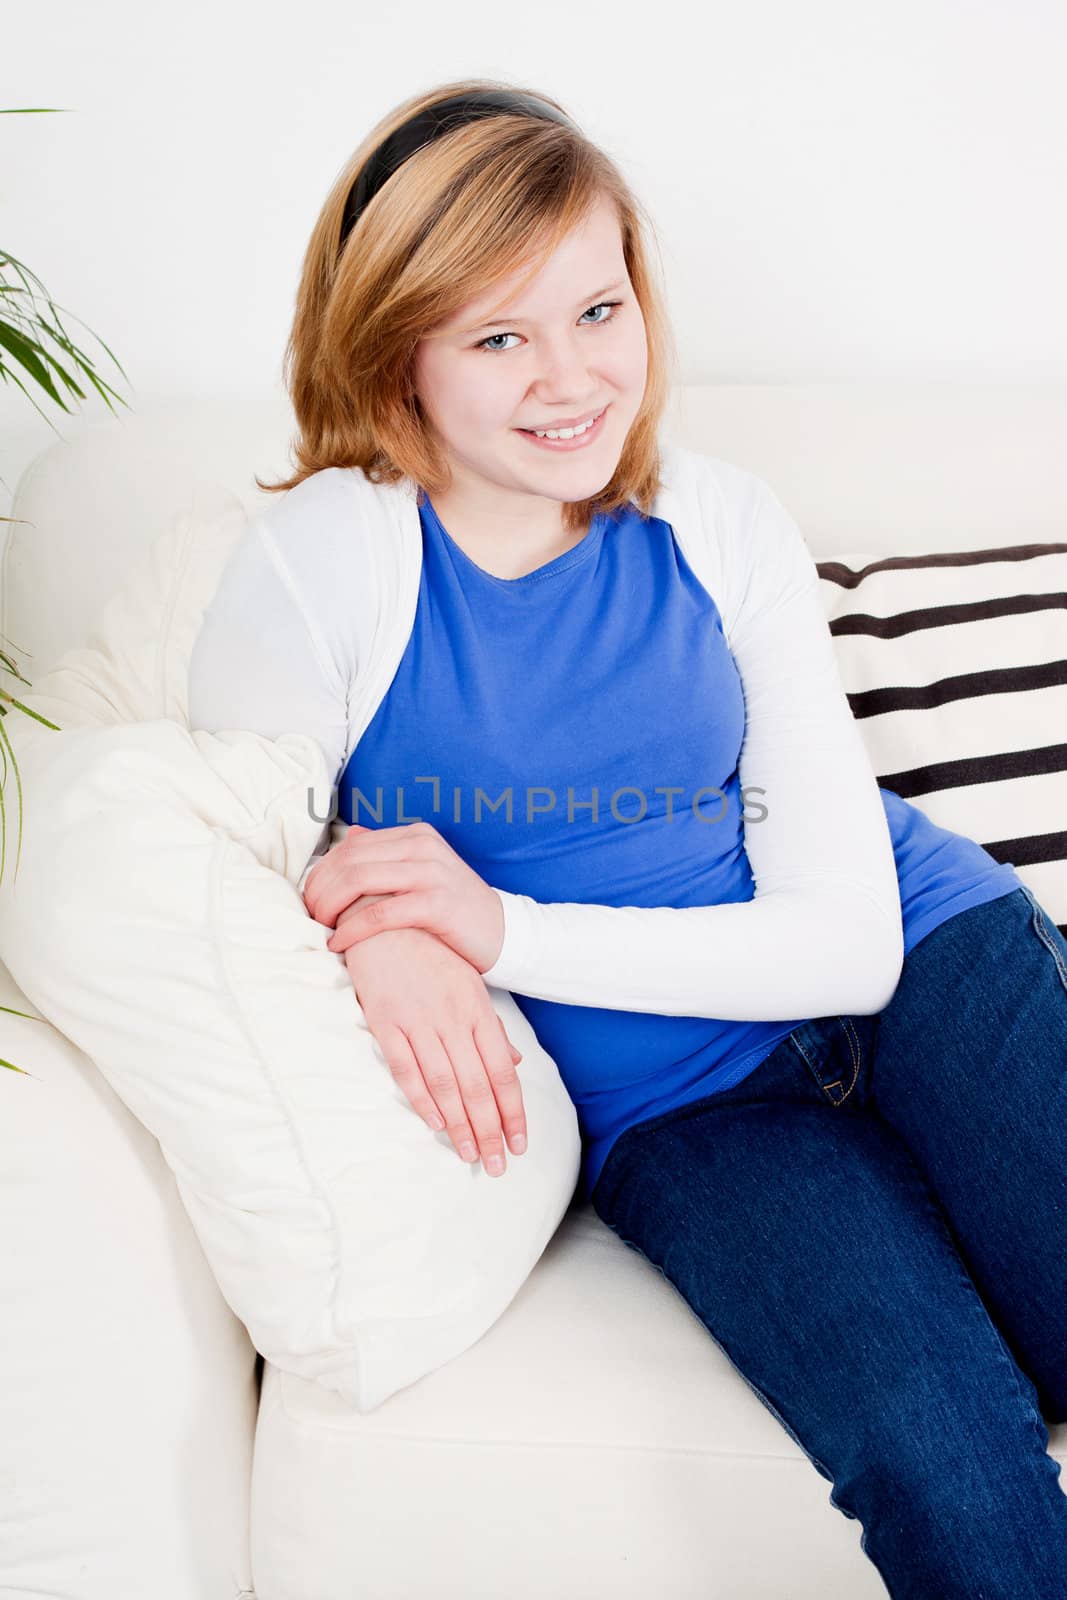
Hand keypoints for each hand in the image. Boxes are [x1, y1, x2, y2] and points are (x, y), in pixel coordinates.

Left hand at [303, 821, 505, 974]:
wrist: (505, 933)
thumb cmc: (456, 911)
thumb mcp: (424, 873)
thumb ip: (388, 855)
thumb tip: (351, 834)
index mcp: (416, 836)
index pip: (351, 846)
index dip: (321, 873)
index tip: (309, 898)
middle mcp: (422, 846)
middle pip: (349, 860)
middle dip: (320, 889)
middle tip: (307, 916)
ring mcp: (431, 873)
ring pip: (359, 881)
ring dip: (329, 906)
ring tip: (318, 928)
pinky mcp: (437, 904)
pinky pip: (379, 913)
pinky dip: (351, 928)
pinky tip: (338, 943)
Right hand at [338, 909, 527, 1175]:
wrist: (383, 914)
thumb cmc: (429, 950)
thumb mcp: (468, 982)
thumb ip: (489, 1026)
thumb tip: (514, 1061)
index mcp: (477, 1009)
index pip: (503, 1071)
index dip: (513, 1110)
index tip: (519, 1144)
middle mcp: (452, 1017)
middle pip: (478, 1085)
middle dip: (490, 1129)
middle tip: (498, 1166)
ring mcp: (418, 1019)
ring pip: (446, 1083)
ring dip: (460, 1124)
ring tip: (470, 1155)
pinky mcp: (385, 1019)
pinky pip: (406, 1066)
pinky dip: (420, 1097)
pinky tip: (434, 1123)